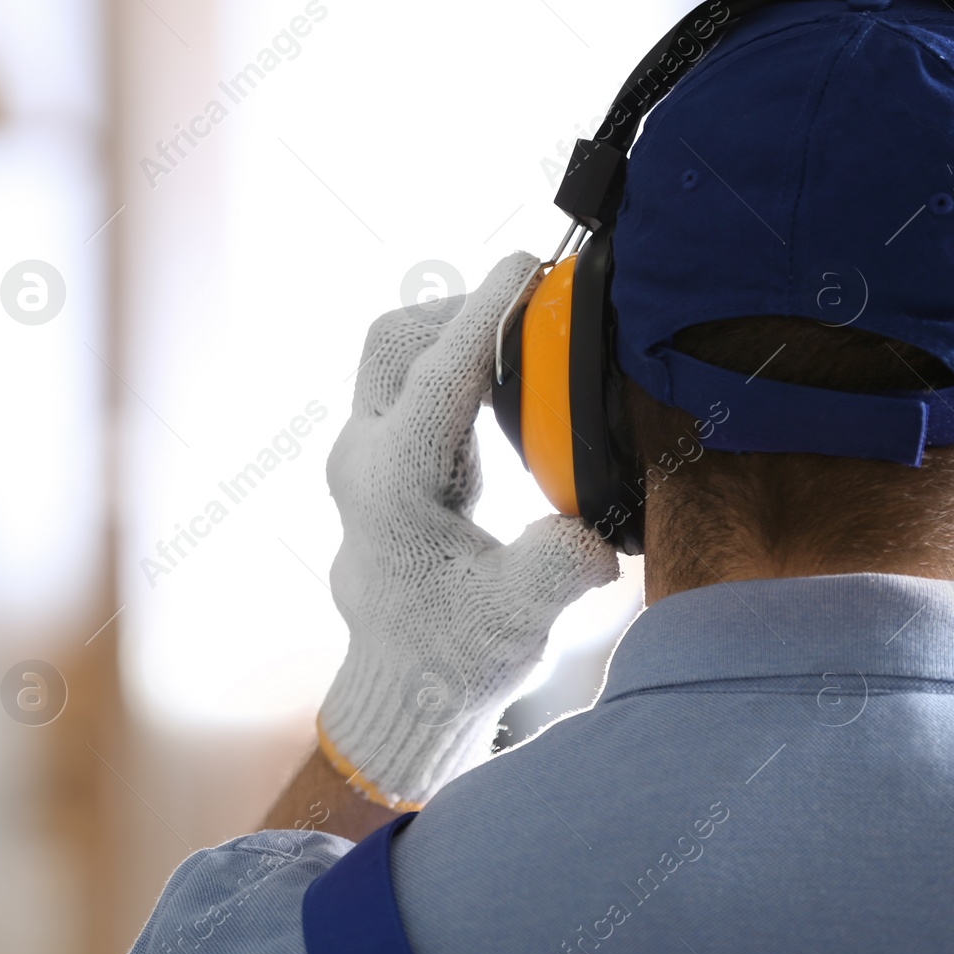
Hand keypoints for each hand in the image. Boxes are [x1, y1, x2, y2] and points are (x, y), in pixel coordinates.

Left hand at [317, 251, 620, 809]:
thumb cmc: (454, 658)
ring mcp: (365, 460)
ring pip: (395, 359)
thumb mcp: (517, 625)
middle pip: (393, 345)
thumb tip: (590, 535)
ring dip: (456, 337)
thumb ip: (554, 573)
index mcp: (390, 489)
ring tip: (530, 350)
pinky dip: (456, 367)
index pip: (437, 378)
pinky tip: (509, 391)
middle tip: (534, 316)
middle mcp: (363, 462)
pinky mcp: (382, 464)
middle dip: (460, 314)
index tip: (526, 264)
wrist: (405, 688)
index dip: (485, 316)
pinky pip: (411, 385)